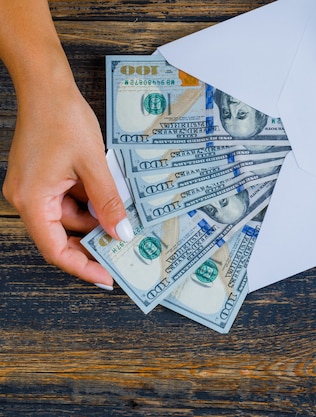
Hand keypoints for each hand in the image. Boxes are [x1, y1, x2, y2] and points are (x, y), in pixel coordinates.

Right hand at [2, 78, 130, 288]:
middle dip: (93, 241)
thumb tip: (121, 233)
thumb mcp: (94, 166)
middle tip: (124, 250)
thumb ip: (109, 203)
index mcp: (33, 200)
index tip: (107, 277)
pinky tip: (111, 198)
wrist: (47, 86)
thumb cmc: (63, 119)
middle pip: (62, 235)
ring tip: (124, 217)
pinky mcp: (43, 177)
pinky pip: (68, 199)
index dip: (82, 267)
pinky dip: (89, 201)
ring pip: (69, 216)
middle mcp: (28, 198)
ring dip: (95, 218)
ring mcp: (35, 187)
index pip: (55, 249)